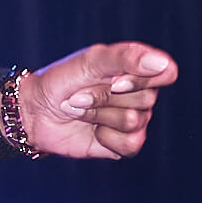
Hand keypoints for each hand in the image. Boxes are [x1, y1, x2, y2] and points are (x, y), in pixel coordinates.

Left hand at [15, 42, 176, 159]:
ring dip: (98, 114)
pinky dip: (105, 137)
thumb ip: (125, 58)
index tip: (114, 80)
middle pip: (146, 99)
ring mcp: (134, 120)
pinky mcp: (125, 144)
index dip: (142, 78)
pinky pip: (131, 144)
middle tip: (81, 92)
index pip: (166, 72)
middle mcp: (139, 94)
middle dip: (105, 96)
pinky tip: (92, 130)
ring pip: (133, 121)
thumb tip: (163, 63)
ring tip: (80, 108)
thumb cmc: (61, 80)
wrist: (35, 111)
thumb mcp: (90, 61)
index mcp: (135, 69)